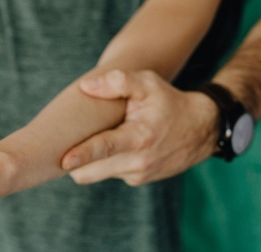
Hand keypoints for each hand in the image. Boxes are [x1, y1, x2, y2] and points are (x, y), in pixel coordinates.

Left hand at [61, 70, 219, 185]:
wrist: (202, 129)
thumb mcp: (148, 83)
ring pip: (97, 173)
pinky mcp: (137, 180)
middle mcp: (138, 162)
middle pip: (91, 171)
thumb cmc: (169, 102)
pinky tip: (111, 147)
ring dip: (88, 162)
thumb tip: (85, 87)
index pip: (105, 148)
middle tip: (58, 149)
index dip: (82, 155)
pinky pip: (110, 172)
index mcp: (139, 137)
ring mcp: (137, 174)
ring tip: (88, 141)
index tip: (64, 161)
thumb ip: (117, 82)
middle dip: (74, 163)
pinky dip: (104, 162)